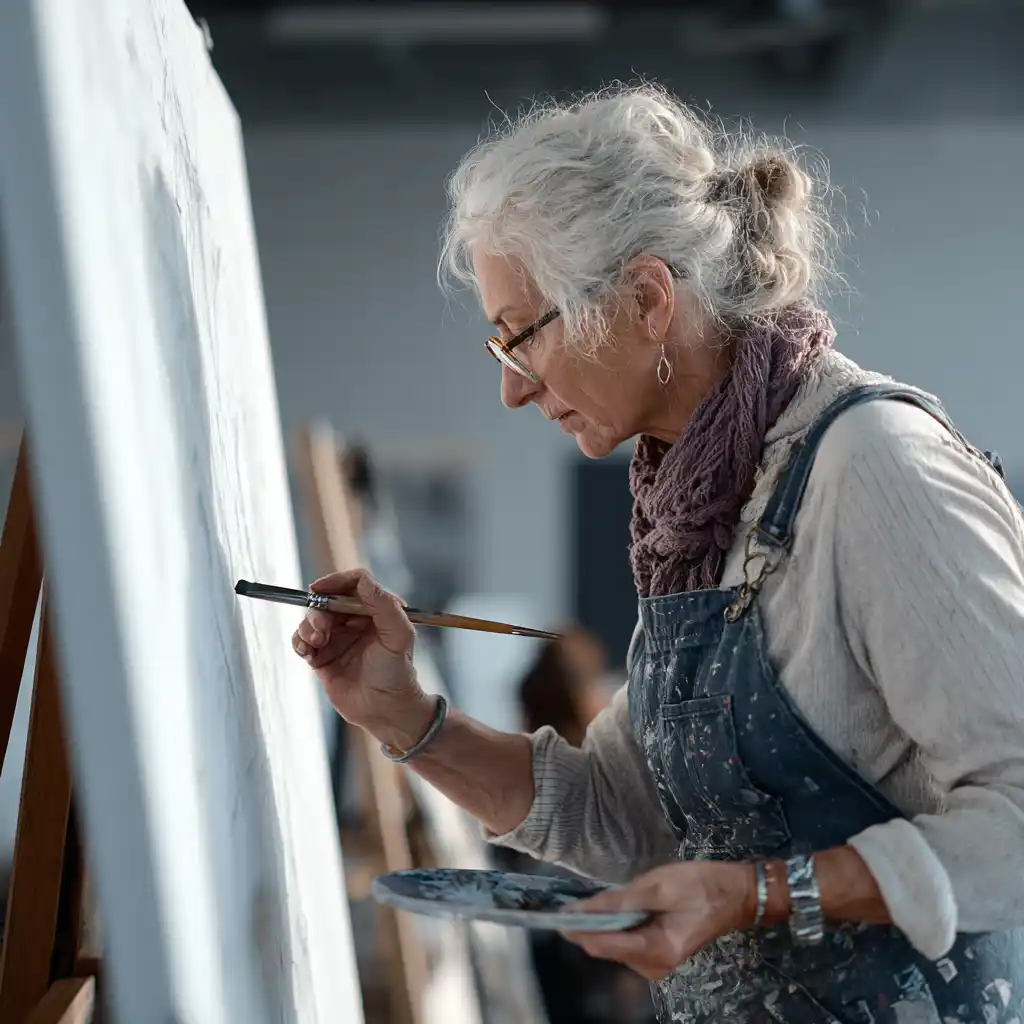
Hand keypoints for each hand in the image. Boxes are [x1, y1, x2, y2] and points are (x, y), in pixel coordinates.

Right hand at [291, 568, 433, 747]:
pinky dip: (299, 642)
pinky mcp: (322, 656)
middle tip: (322, 629)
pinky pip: (302, 640)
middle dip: (319, 610)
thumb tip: (363, 580)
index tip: (319, 588)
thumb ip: (384, 605)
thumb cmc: (397, 673)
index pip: (355, 583)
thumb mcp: (398, 635)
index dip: (335, 581)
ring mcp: (337, 638)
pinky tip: (308, 653)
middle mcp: (355, 621)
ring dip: (308, 627)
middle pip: (328, 599)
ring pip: (311, 619)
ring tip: (318, 644)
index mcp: (376, 610)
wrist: (385, 711)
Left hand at [561, 861, 755, 980]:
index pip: (603, 945)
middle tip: (579, 896)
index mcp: (656, 951)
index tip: (555, 910)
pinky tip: (622, 906)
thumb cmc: (700, 885)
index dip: (576, 927)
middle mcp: (653, 966)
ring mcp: (655, 963)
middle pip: (605, 946)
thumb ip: (619, 901)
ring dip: (604, 922)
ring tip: (608, 897)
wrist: (735, 893)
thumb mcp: (658, 886)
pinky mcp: (656, 953)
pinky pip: (625, 941)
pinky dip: (617, 924)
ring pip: (613, 944)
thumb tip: (582, 909)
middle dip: (590, 923)